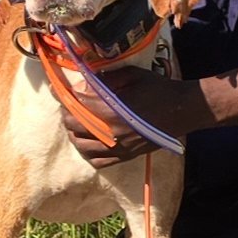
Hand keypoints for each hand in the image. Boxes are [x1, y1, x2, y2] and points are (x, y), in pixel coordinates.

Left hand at [61, 68, 206, 165]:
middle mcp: (112, 133)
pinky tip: (87, 142)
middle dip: (67, 114)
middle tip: (67, 105)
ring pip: (83, 147)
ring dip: (74, 134)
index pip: (77, 105)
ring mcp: (119, 148)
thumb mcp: (130, 75)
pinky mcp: (126, 156)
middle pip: (75, 127)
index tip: (56, 89)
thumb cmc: (158, 89)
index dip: (63, 96)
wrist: (182, 109)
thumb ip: (104, 80)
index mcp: (112, 112)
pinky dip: (88, 153)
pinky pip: (99, 162)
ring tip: (74, 124)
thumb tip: (82, 84)